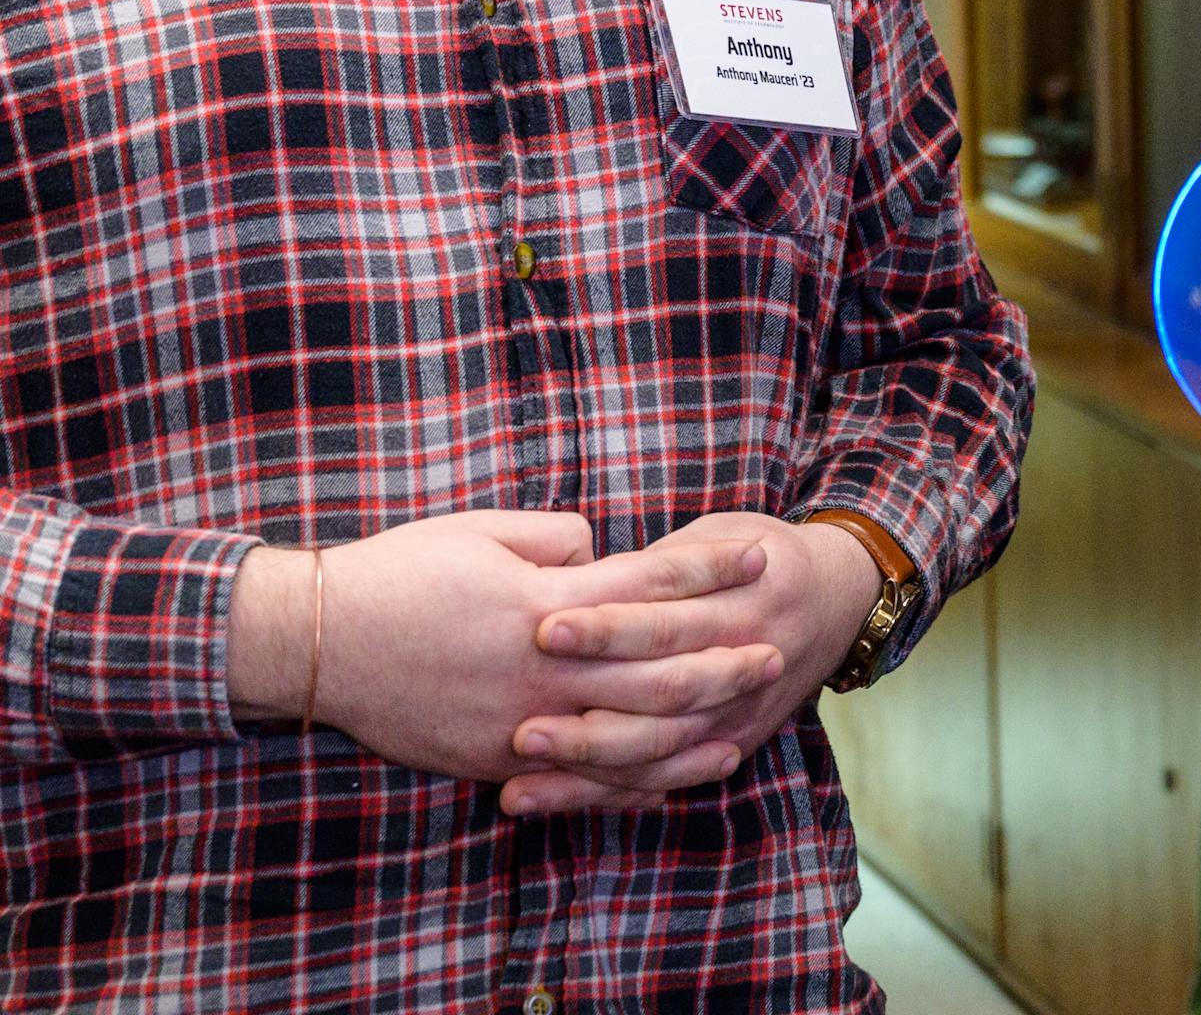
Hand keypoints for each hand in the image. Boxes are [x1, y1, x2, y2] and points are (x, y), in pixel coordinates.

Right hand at [231, 510, 779, 799]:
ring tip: (743, 720)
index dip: (710, 572)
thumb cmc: (402, 571)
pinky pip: (579, 778)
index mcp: (546, 602)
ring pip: (627, 736)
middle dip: (721, 660)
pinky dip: (632, 781)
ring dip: (692, 728)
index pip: (650, 586)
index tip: (758, 558)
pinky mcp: (496, 760)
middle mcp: (543, 669)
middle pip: (655, 670)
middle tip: (775, 649)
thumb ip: (558, 539)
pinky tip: (670, 778)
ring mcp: (520, 723)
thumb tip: (601, 551)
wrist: (316, 642)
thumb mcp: (484, 529)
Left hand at [501, 511, 884, 816]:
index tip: (544, 625)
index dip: (606, 626)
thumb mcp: (720, 535)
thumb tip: (579, 579)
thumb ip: (660, 566)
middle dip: (588, 705)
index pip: (665, 619)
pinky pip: (663, 779)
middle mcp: (744, 660)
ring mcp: (737, 713)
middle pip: (661, 691)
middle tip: (520, 717)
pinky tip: (544, 797)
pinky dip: (604, 793)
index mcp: (742, 598)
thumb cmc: (760, 553)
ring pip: (661, 748)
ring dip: (588, 761)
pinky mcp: (729, 746)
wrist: (838, 599)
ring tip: (520, 760)